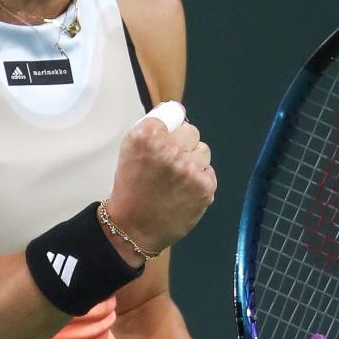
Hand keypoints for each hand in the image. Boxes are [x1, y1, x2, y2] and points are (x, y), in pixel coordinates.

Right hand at [104, 104, 215, 257]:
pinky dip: (199, 179)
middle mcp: (170, 149)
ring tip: (178, 177)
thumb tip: (176, 111)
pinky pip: (208, 170)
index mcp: (147, 136)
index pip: (173, 112)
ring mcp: (190, 168)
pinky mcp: (205, 186)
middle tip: (170, 161)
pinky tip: (184, 190)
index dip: (171, 123)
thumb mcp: (129, 150)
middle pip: (190, 130)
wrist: (133, 227)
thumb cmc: (131, 186)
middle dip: (182, 142)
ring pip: (202, 149)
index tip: (168, 133)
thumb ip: (151, 128)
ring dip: (192, 160)